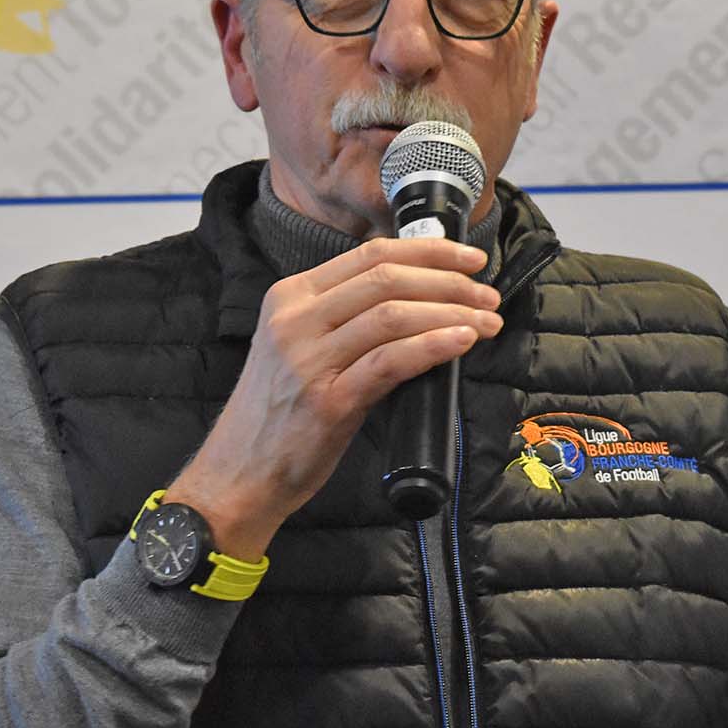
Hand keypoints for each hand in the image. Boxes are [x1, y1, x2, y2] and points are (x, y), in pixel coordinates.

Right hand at [164, 237, 500, 558]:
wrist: (239, 475)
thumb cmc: (279, 414)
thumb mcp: (299, 347)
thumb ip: (344, 318)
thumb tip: (419, 297)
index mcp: (290, 296)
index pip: (370, 254)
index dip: (429, 251)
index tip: (471, 259)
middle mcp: (296, 319)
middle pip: (386, 278)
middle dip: (449, 280)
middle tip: (488, 294)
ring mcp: (309, 360)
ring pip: (393, 314)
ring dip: (452, 312)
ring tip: (487, 321)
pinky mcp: (328, 401)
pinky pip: (391, 361)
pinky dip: (434, 345)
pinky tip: (462, 342)